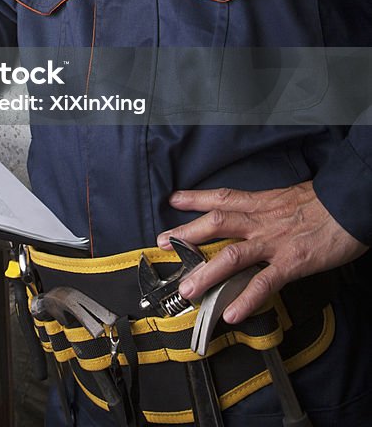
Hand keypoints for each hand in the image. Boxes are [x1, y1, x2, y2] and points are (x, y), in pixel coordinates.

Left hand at [157, 181, 367, 322]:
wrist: (350, 204)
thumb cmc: (323, 202)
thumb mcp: (288, 197)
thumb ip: (267, 208)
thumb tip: (253, 214)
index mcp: (261, 203)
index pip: (222, 197)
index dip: (196, 198)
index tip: (174, 200)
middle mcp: (261, 220)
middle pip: (216, 223)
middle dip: (187, 235)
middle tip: (161, 244)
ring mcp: (274, 242)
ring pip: (232, 256)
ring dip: (206, 273)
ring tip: (187, 290)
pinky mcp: (292, 263)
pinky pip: (264, 283)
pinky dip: (246, 299)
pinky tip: (231, 314)